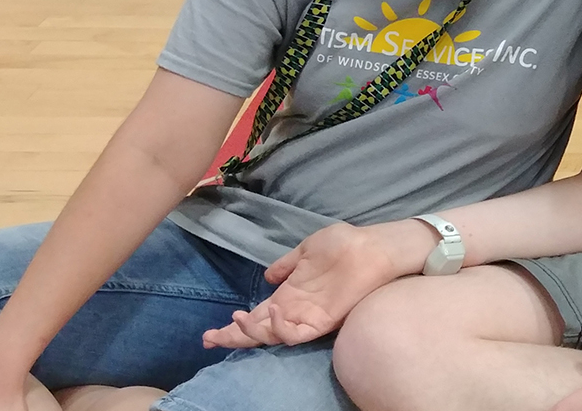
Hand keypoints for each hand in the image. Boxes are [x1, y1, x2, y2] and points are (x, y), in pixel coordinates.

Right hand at [201, 221, 412, 348]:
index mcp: (288, 295)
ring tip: (241, 318)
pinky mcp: (322, 321)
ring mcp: (306, 317)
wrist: (372, 246)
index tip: (209, 333)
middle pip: (257, 332)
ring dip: (251, 331)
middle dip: (232, 337)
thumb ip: (286, 264)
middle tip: (210, 338)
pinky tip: (271, 311)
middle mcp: (293, 310)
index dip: (234, 326)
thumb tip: (268, 276)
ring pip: (271, 337)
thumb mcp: (307, 250)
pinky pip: (295, 335)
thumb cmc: (342, 245)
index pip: (256, 316)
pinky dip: (278, 328)